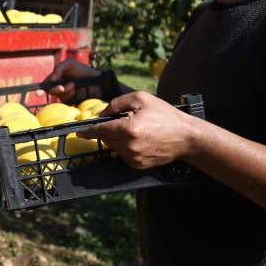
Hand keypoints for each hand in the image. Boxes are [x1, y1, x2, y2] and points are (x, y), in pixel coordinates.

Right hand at [42, 59, 100, 99]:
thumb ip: (59, 68)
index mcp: (56, 78)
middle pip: (51, 91)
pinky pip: (67, 102)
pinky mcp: (72, 101)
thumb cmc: (82, 70)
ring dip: (67, 91)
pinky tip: (77, 92)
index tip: (38, 94)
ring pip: (60, 97)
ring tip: (75, 86)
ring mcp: (65, 95)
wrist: (97, 80)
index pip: (46, 84)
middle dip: (57, 89)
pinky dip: (71, 96)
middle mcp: (59, 87)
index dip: (41, 89)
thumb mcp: (70, 64)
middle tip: (69, 84)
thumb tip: (52, 79)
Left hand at [75, 91, 200, 169]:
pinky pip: (123, 155)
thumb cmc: (164, 115)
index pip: (100, 131)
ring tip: (136, 130)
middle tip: (124, 122)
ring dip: (118, 139)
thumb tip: (102, 113)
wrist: (185, 137)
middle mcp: (128, 146)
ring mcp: (133, 158)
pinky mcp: (138, 166)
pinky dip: (126, 148)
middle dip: (109, 130)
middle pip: (106, 139)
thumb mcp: (141, 99)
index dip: (88, 131)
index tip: (79, 132)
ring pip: (114, 147)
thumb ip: (118, 103)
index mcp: (128, 129)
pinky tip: (140, 141)